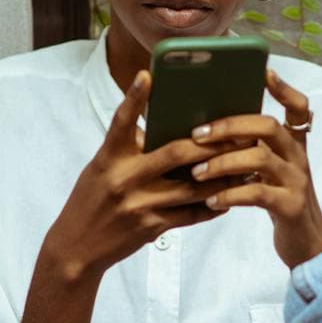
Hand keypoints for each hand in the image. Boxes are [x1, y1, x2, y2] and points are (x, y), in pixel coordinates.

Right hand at [43, 70, 236, 282]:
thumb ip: (130, 149)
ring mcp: (139, 205)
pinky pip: (190, 215)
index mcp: (109, 158)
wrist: (76, 247)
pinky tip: (229, 198)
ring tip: (245, 166)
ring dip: (221, 177)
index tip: (147, 74)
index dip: (134, 97)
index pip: (121, 122)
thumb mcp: (103, 168)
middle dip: (210, 144)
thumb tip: (166, 128)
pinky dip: (211, 206)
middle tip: (238, 133)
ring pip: (191, 187)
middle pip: (175, 153)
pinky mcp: (151, 228)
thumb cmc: (92, 200)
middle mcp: (124, 179)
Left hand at [189, 65, 321, 268]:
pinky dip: (230, 194)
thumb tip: (205, 129)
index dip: (284, 88)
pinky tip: (211, 200)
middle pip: (269, 126)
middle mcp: (298, 157)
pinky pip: (258, 194)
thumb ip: (251, 149)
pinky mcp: (291, 207)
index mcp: (292, 144)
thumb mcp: (269, 171)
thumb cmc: (277, 201)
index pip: (298, 107)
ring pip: (260, 159)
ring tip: (196, 172)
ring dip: (222, 162)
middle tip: (197, 134)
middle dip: (230, 125)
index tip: (264, 72)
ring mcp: (297, 181)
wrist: (305, 244)